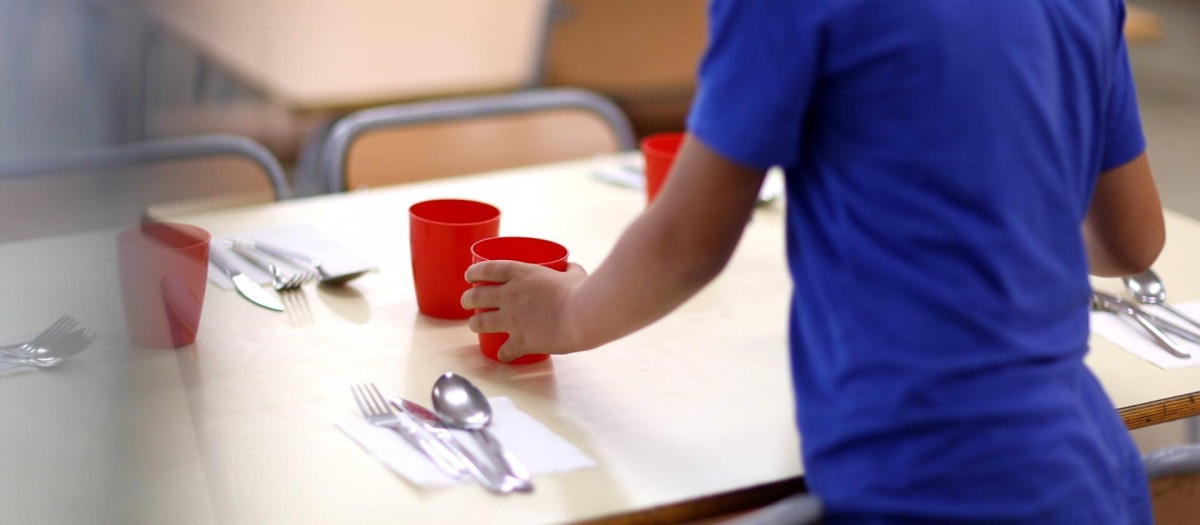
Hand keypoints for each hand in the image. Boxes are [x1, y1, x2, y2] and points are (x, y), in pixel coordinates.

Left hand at [462, 261, 588, 361]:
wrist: (583, 315)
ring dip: (475, 324)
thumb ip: (570, 271)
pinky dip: (502, 354)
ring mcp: (512, 319)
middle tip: (467, 301)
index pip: (487, 269)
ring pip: (480, 322)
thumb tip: (572, 267)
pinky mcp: (520, 340)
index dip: (474, 273)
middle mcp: (510, 295)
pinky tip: (503, 356)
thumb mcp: (574, 275)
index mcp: (521, 274)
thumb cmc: (581, 292)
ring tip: (475, 325)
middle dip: (468, 299)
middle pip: (476, 296)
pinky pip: (504, 351)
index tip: (469, 276)